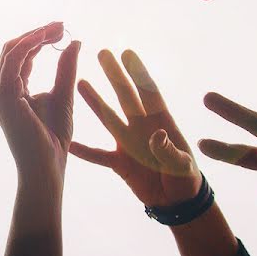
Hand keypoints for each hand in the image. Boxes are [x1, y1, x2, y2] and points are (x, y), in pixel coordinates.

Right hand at [0, 23, 80, 184]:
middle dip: (37, 33)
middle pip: (12, 48)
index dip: (40, 38)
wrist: (47, 168)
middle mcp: (0, 90)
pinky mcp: (4, 96)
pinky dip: (29, 44)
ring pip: (11, 50)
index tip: (62, 29)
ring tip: (58, 28)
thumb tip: (74, 42)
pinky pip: (13, 60)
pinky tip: (47, 38)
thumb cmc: (54, 139)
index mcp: (12, 90)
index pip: (20, 55)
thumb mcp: (64, 96)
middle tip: (61, 25)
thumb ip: (65, 69)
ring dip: (35, 35)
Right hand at [71, 49, 199, 206]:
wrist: (177, 202)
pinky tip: (69, 143)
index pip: (149, 93)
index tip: (128, 53)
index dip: (139, 73)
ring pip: (109, 119)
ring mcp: (129, 143)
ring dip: (95, 102)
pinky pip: (99, 156)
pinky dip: (85, 151)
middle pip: (126, 97)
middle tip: (102, 53)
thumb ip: (169, 151)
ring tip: (81, 82)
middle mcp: (142, 127)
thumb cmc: (187, 179)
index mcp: (162, 122)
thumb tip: (157, 134)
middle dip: (115, 75)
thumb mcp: (183, 165)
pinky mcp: (120, 163)